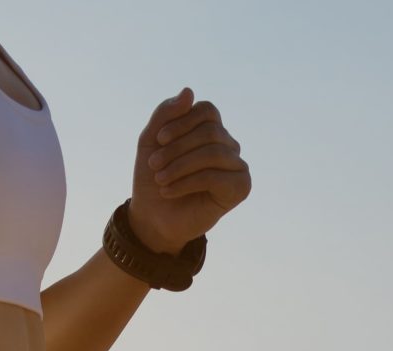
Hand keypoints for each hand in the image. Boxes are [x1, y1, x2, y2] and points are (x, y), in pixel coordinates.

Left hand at [128, 86, 250, 253]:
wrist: (153, 216)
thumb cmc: (153, 176)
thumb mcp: (151, 140)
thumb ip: (166, 113)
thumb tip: (189, 91)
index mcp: (211, 130)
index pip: (207, 110)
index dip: (181, 122)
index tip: (159, 139)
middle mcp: (228, 145)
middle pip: (210, 131)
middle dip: (177, 148)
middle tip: (154, 166)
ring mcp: (237, 166)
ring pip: (213, 153)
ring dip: (179, 166)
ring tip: (160, 179)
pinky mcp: (241, 187)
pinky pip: (216, 176)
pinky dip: (187, 183)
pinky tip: (169, 192)